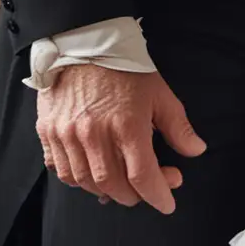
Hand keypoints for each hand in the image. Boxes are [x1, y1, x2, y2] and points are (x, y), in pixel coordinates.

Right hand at [36, 66, 205, 213]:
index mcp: (126, 125)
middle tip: (148, 187)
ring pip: (85, 182)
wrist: (83, 42)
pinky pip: (61, 170)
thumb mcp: (159, 92)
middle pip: (113, 185)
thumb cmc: (124, 67)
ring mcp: (66, 135)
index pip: (142, 176)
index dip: (157, 195)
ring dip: (107, 190)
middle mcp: (93, 135)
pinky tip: (93, 174)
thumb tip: (196, 150)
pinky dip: (78, 179)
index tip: (167, 203)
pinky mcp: (48, 132)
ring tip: (123, 183)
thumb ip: (177, 125)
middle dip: (134, 195)